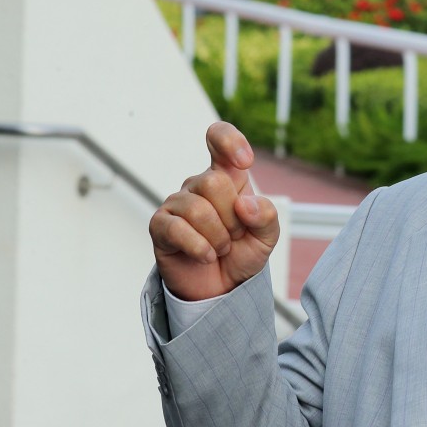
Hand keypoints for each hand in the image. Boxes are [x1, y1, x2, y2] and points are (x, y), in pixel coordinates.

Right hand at [149, 122, 279, 300]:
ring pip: (197, 209)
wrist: (221, 287)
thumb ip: (266, 216)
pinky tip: (207, 256)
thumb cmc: (242, 253)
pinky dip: (200, 248)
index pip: (219, 139)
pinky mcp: (160, 226)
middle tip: (233, 235)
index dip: (229, 141)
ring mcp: (177, 204)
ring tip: (220, 248)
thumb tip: (245, 204)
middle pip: (214, 182)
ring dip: (217, 238)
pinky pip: (177, 229)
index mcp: (227, 177)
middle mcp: (199, 185)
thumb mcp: (266, 236)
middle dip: (232, 218)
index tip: (245, 162)